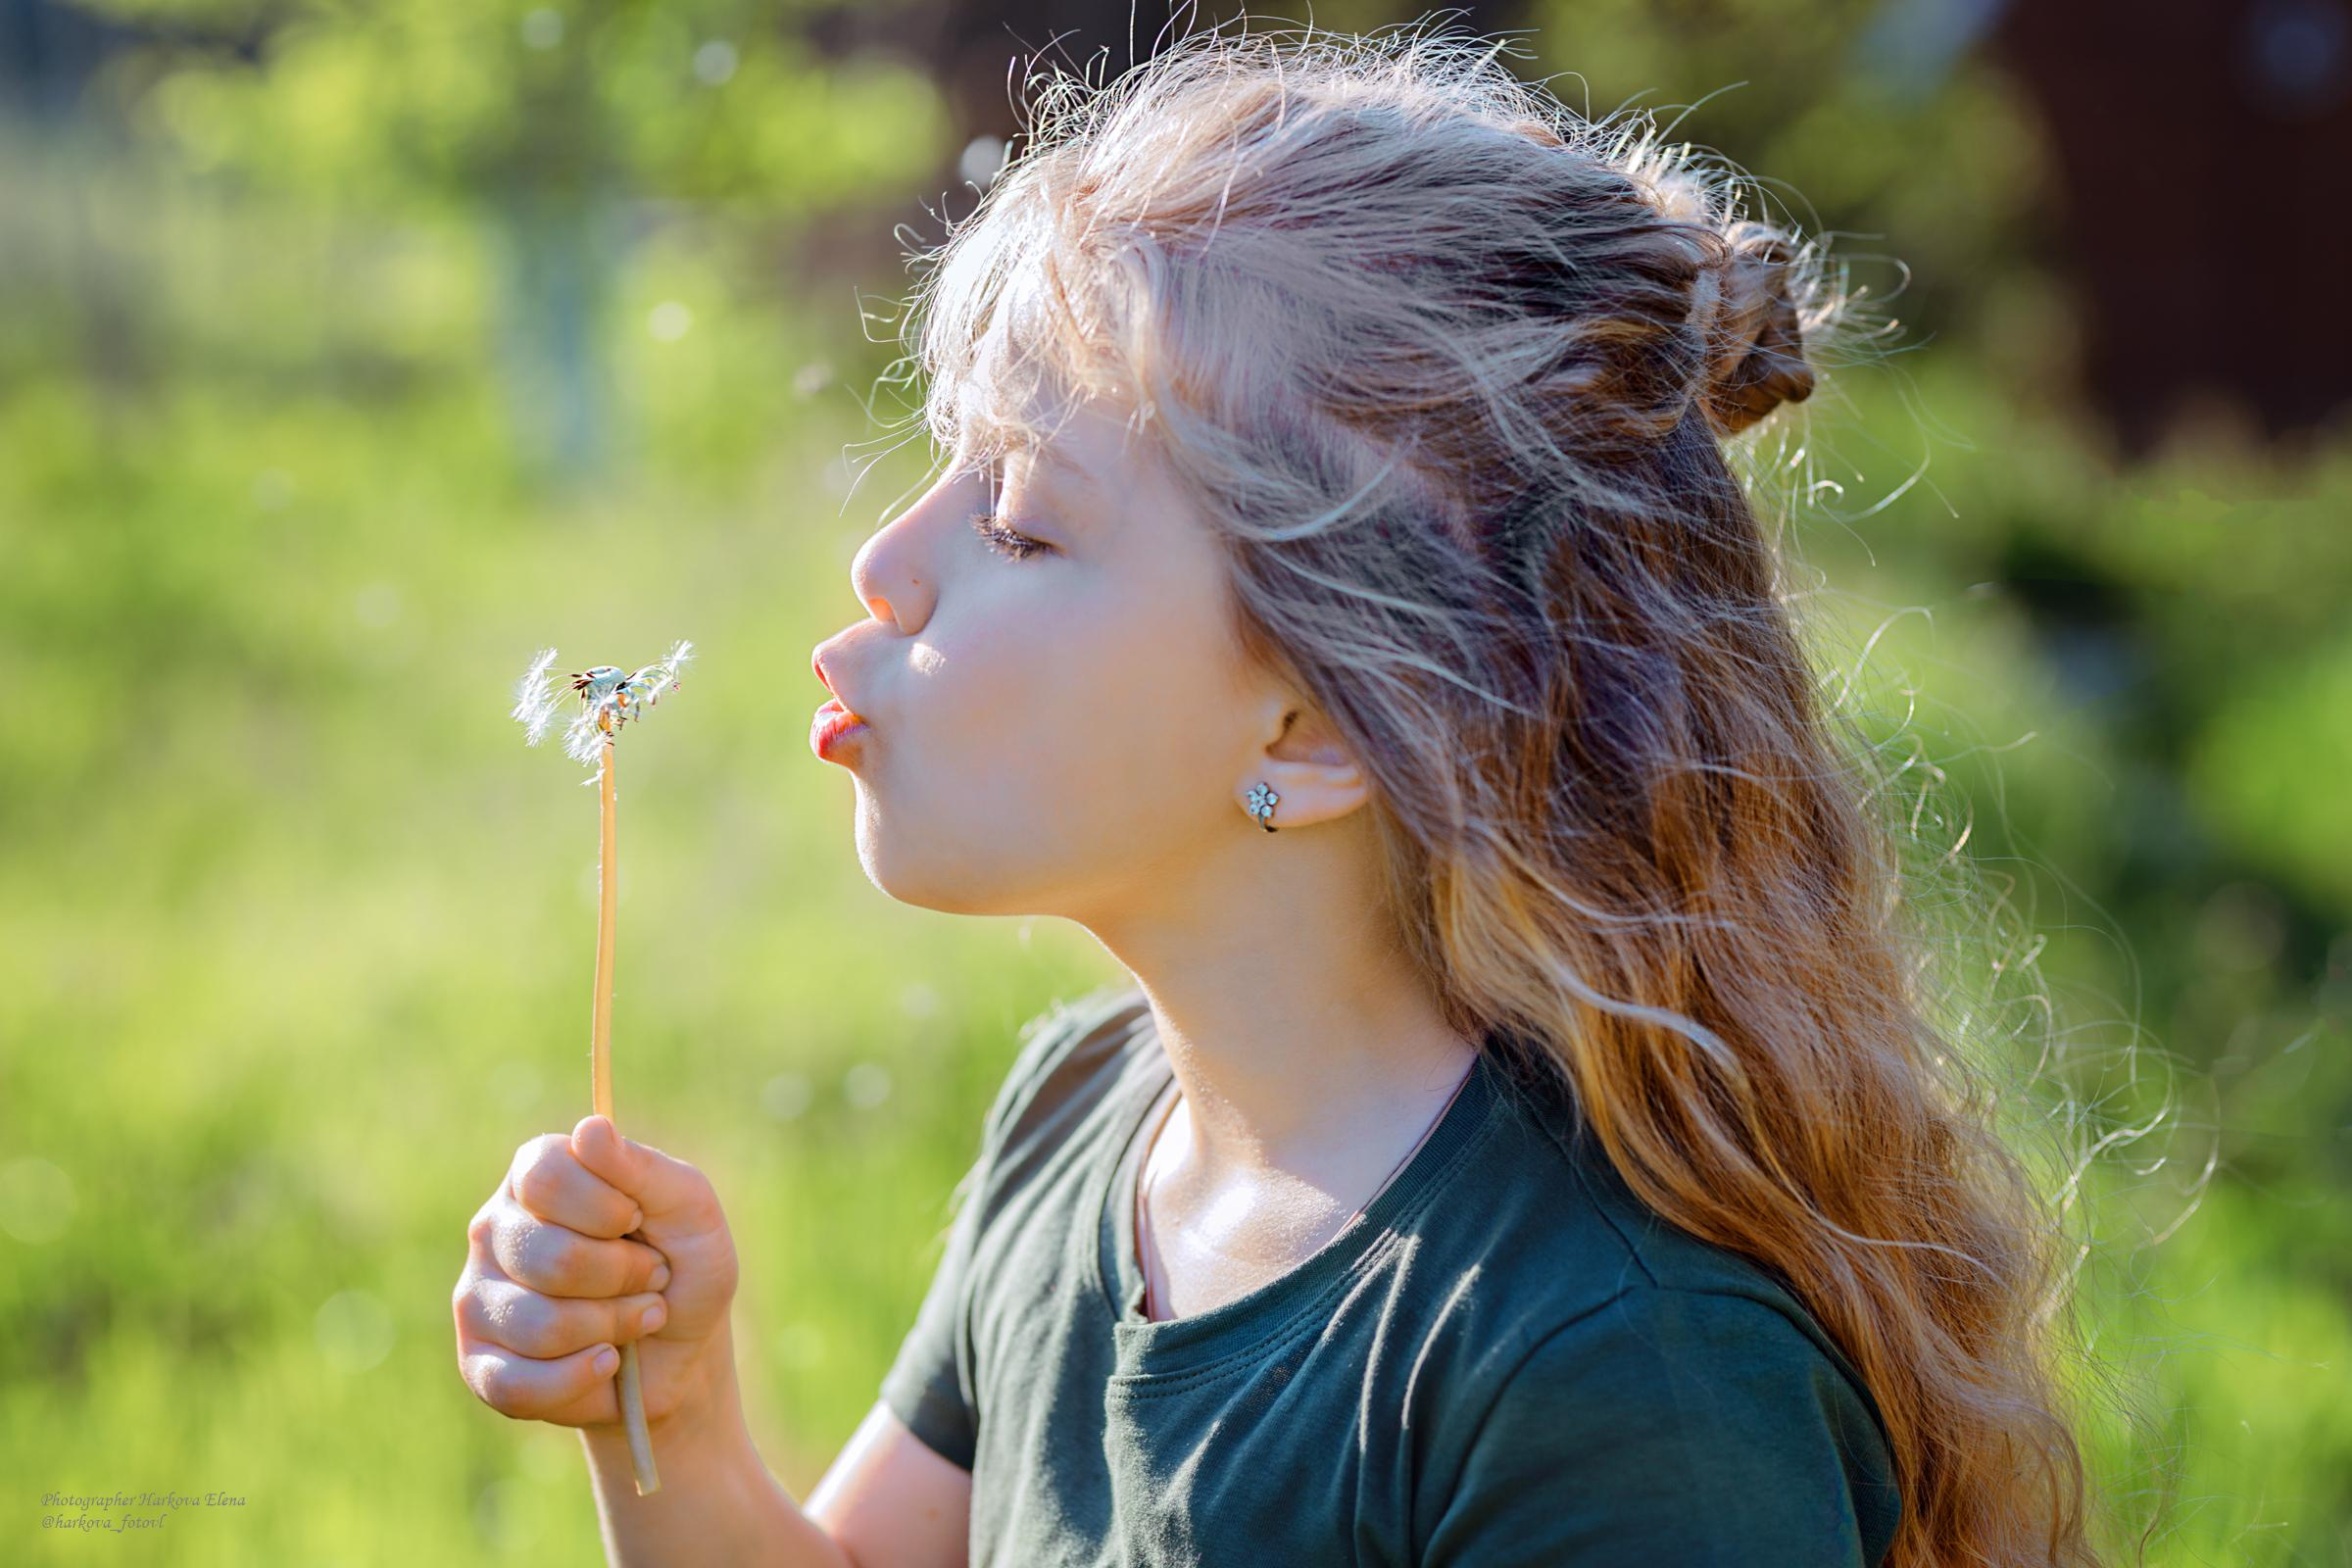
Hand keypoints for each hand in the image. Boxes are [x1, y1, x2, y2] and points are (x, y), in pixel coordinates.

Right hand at [453, 1115, 741, 1434]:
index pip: (544, 1175)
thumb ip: (642, 1167)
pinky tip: (606, 1362)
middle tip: (652, 1276)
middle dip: (624, 1276)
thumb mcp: (688, 1208)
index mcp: (537, 1174)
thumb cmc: (684, 1265)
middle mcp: (494, 1229)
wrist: (682, 1352)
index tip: (639, 1220)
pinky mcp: (478, 1365)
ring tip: (637, 1318)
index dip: (606, 1206)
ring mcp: (478, 1298)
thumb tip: (589, 1128)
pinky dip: (581, 1378)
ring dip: (613, 1327)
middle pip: (549, 1256)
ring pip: (539, 1324)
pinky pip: (518, 1383)